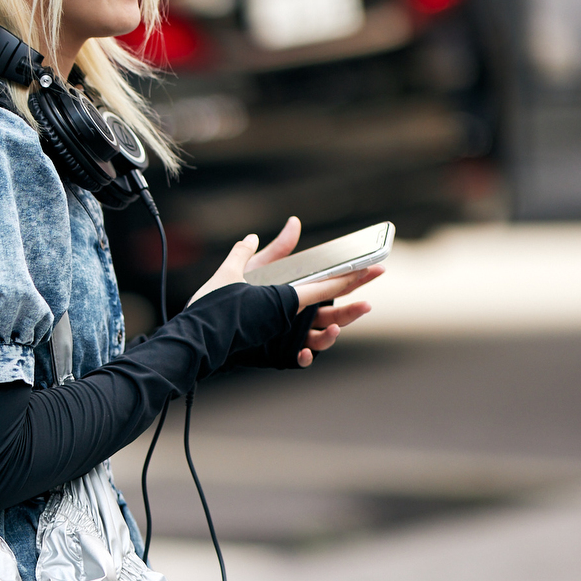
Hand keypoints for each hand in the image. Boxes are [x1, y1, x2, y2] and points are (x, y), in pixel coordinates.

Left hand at [191, 215, 382, 366]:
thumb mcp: (253, 269)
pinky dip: (302, 357)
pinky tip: (302, 352)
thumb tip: (294, 222)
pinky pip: (296, 358)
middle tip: (368, 303)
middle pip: (334, 314)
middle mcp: (298, 317)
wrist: (202, 327)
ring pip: (321, 338)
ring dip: (333, 334)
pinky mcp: (277, 353)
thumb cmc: (226, 298)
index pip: (332, 285)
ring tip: (335, 328)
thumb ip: (276, 250)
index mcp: (297, 296)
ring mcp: (289, 336)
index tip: (377, 266)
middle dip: (353, 310)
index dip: (355, 277)